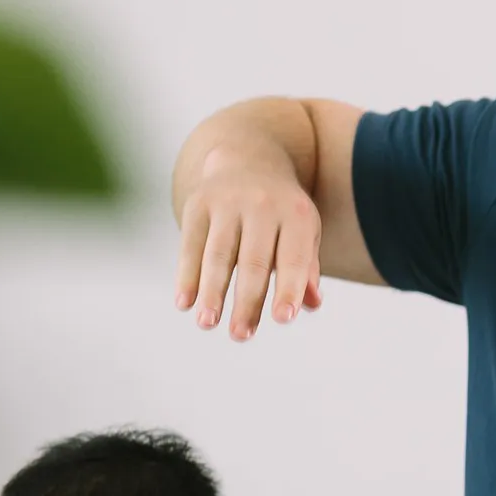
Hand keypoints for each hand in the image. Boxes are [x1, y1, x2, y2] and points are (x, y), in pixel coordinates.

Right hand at [174, 142, 323, 340]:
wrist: (248, 159)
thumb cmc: (281, 212)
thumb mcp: (303, 231)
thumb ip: (307, 268)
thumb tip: (311, 303)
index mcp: (296, 214)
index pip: (294, 257)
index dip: (290, 287)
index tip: (282, 319)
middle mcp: (262, 204)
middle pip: (254, 260)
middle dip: (247, 301)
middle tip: (240, 336)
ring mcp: (227, 201)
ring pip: (219, 254)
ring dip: (212, 292)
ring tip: (207, 324)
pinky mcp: (198, 203)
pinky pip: (190, 244)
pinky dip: (186, 276)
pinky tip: (184, 303)